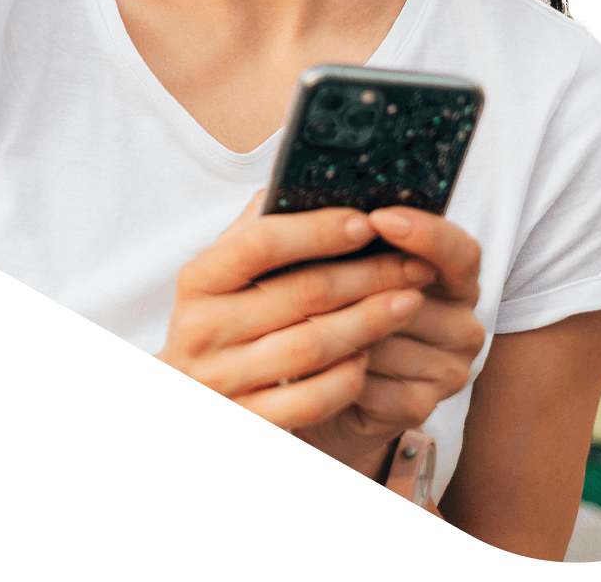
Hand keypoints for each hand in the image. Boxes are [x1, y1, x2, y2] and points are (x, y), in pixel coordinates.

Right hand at [157, 191, 445, 434]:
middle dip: (367, 275)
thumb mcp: (221, 271)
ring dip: (369, 321)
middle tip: (413, 264)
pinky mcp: (249, 421)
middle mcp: (203, 329)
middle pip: (300, 294)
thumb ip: (257, 227)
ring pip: (312, 346)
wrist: (187, 395)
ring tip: (408, 301)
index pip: (259, 243)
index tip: (366, 221)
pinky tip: (370, 355)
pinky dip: (348, 377)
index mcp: (198, 280)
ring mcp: (223, 380)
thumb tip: (306, 179)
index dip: (317, 231)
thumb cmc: (218, 319)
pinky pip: (312, 400)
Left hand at [292, 205, 483, 471]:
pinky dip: (339, 371)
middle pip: (418, 294)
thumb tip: (312, 189)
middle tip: (305, 270)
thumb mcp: (340, 260)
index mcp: (454, 277)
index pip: (460, 251)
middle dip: (358, 282)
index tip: (379, 217)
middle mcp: (463, 322)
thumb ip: (338, 224)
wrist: (325, 382)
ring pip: (390, 338)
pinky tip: (312, 361)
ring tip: (293, 316)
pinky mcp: (422, 408)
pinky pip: (378, 385)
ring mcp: (449, 370)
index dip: (424, 233)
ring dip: (339, 327)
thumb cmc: (334, 306)